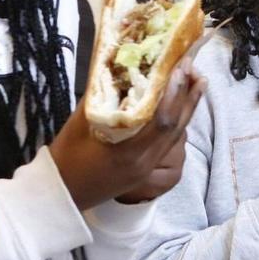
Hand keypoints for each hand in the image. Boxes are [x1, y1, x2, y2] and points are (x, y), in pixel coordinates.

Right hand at [53, 57, 205, 209]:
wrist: (62, 194)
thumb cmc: (66, 159)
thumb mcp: (79, 124)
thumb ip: (101, 97)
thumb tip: (116, 67)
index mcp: (129, 153)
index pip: (162, 120)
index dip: (175, 92)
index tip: (183, 65)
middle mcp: (145, 163)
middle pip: (176, 128)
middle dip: (189, 96)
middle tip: (196, 69)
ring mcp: (147, 170)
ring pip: (176, 137)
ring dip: (187, 109)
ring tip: (196, 82)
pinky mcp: (146, 172)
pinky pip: (169, 145)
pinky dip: (177, 123)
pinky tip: (180, 108)